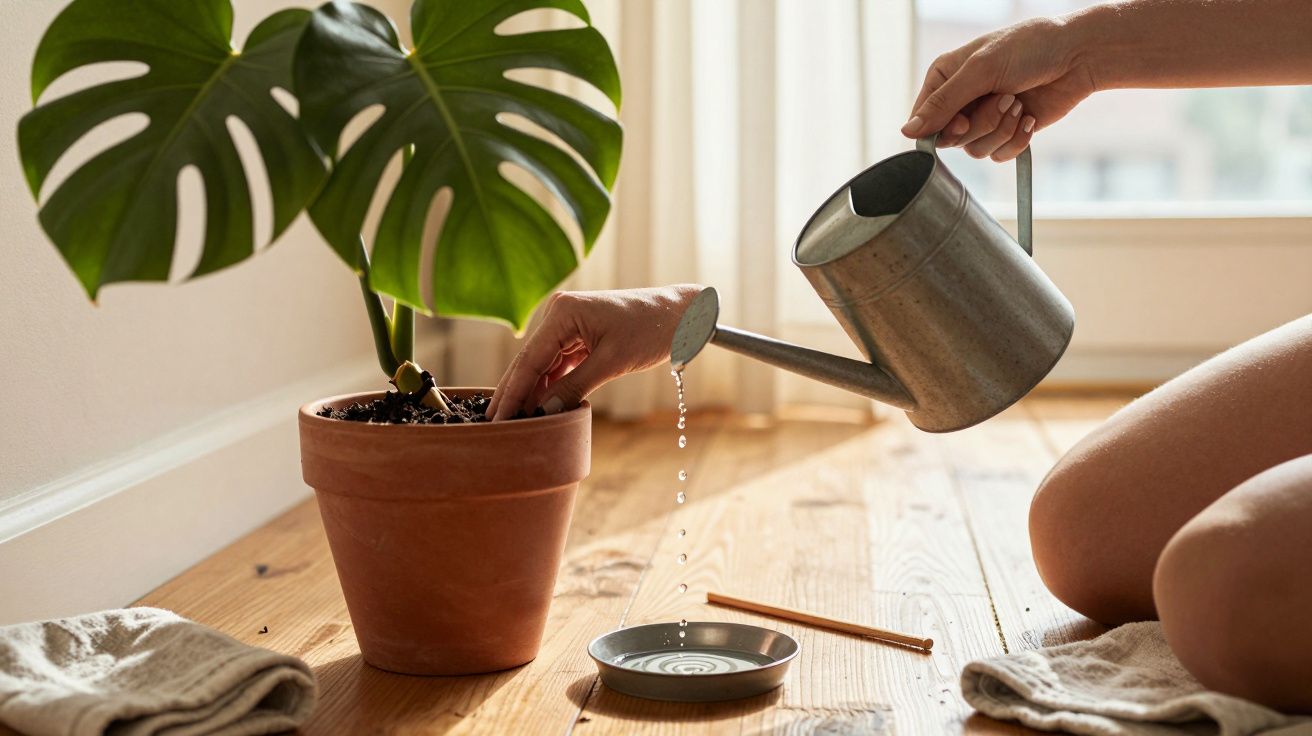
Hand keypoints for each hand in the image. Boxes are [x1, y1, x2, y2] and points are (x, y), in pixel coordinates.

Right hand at [487, 285, 703, 419]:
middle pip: (530, 361)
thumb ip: (573, 388)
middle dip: (515, 393)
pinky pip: (558, 364)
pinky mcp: (579, 335)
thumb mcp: (612, 363)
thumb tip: (543, 412)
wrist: (681, 315)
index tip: (498, 418)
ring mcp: (568, 324)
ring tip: (516, 421)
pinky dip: (551, 385)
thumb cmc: (651, 330)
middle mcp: (559, 313)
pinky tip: (539, 407)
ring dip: (532, 392)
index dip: (512, 392)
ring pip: (542, 365)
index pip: (529, 359)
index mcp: (563, 312)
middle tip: (494, 425)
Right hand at [902, 16, 1097, 160]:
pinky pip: (998, 155)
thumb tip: (906, 132)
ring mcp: (983, 118)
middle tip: (1004, 98)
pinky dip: (1016, 140)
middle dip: (981, 123)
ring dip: (1001, 129)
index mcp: (944, 78)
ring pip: (975, 151)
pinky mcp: (1006, 132)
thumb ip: (942, 103)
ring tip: (1018, 103)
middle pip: (950, 139)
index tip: (963, 120)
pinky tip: (1028, 116)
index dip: (941, 128)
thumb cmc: (1030, 48)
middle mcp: (960, 100)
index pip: (922, 120)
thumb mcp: (980, 70)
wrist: (1078, 56)